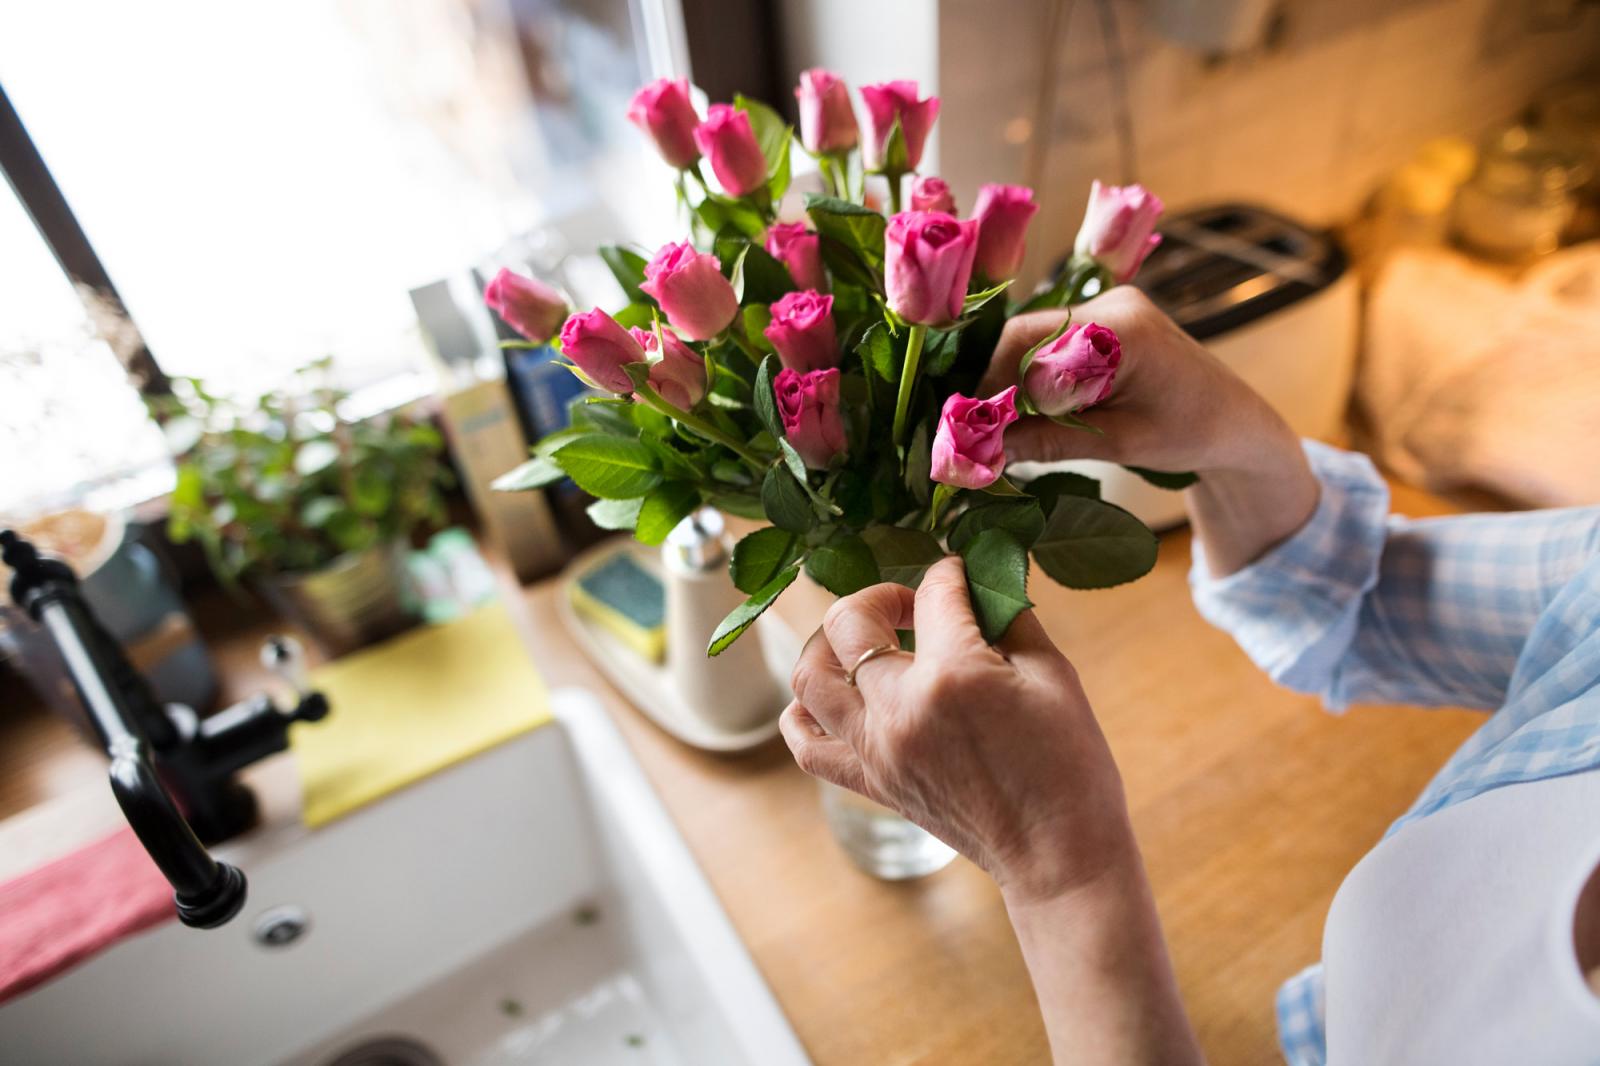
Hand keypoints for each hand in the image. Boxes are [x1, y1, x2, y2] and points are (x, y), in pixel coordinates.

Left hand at [781, 558, 1201, 1063]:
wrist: (1057, 855)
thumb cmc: (1069, 765)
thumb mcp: (1054, 674)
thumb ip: (1010, 615)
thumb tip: (982, 576)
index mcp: (954, 676)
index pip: (932, 594)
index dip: (950, 572)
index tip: (962, 575)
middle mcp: (899, 710)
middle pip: (849, 624)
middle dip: (880, 596)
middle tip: (913, 607)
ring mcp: (877, 750)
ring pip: (809, 678)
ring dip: (830, 645)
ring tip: (865, 643)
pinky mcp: (871, 782)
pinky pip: (808, 743)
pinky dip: (805, 712)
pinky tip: (836, 696)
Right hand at [980, 286, 1319, 575]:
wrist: (1237, 423)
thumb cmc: (1191, 435)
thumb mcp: (1117, 443)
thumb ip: (1048, 441)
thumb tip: (982, 453)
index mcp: (1122, 329)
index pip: (1029, 341)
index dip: (992, 382)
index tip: (972, 426)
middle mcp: (1114, 305)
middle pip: (1026, 333)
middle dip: (998, 381)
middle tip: (980, 429)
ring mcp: (1111, 307)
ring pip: (1036, 338)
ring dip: (1016, 380)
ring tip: (1004, 425)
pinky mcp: (1109, 321)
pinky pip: (1055, 342)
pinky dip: (1037, 375)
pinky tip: (1032, 409)